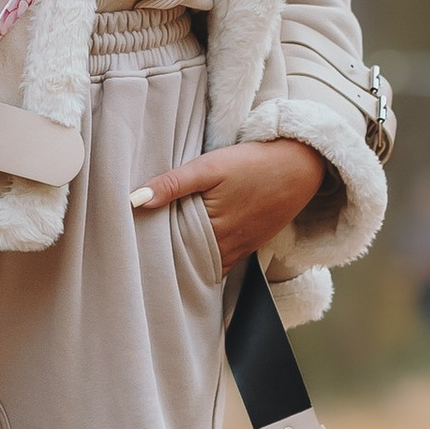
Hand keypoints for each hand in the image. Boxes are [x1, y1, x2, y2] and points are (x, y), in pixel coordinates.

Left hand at [130, 138, 325, 273]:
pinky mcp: (249, 246)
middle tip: (136, 260)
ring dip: (184, 264)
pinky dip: (204, 262)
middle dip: (164, 262)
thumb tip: (134, 200)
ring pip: (204, 265)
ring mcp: (240, 249)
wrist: (300, 166)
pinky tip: (190, 257)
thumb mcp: (209, 167)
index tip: (129, 251)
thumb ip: (172, 184)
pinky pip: (221, 263)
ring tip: (157, 262)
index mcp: (212, 230)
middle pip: (186, 262)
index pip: (171, 250)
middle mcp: (226, 247)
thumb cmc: (252, 163)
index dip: (151, 251)